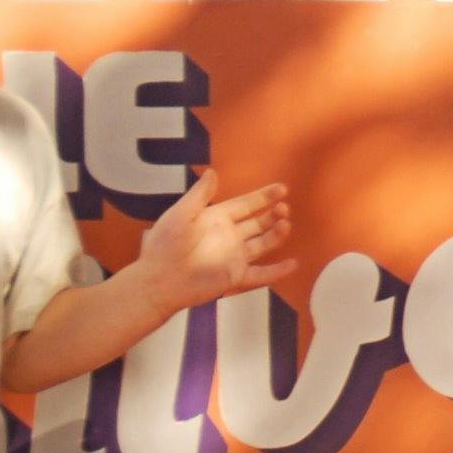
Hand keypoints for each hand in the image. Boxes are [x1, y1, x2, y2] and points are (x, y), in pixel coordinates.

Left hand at [138, 170, 294, 309]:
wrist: (158, 280)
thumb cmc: (165, 246)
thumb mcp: (180, 214)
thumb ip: (199, 195)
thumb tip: (212, 171)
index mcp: (217, 219)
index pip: (246, 205)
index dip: (263, 196)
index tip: (282, 189)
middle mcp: (230, 237)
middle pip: (259, 223)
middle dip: (273, 214)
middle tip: (284, 208)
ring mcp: (235, 257)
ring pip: (263, 243)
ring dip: (277, 234)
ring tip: (285, 224)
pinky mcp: (236, 277)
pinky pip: (261, 275)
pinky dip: (277, 271)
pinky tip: (293, 264)